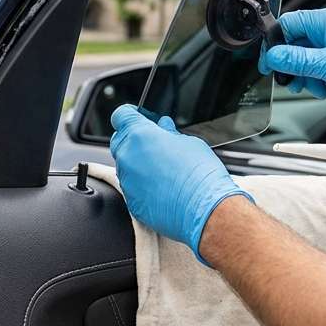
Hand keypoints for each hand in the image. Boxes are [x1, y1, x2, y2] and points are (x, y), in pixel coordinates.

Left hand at [109, 104, 251, 266]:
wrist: (205, 210)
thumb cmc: (200, 174)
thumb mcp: (189, 143)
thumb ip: (169, 134)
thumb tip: (164, 129)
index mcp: (140, 136)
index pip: (121, 116)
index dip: (131, 115)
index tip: (141, 119)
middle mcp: (127, 157)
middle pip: (120, 140)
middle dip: (134, 139)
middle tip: (156, 144)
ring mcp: (127, 181)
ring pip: (126, 165)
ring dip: (139, 163)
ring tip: (164, 169)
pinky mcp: (132, 201)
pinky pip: (132, 187)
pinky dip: (142, 184)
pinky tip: (163, 187)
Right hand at [259, 7, 325, 111]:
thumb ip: (297, 61)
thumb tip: (274, 56)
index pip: (289, 25)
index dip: (276, 46)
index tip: (270, 65)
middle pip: (298, 44)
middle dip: (297, 67)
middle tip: (297, 82)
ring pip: (311, 58)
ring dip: (311, 76)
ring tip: (322, 87)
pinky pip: (325, 64)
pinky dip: (325, 78)